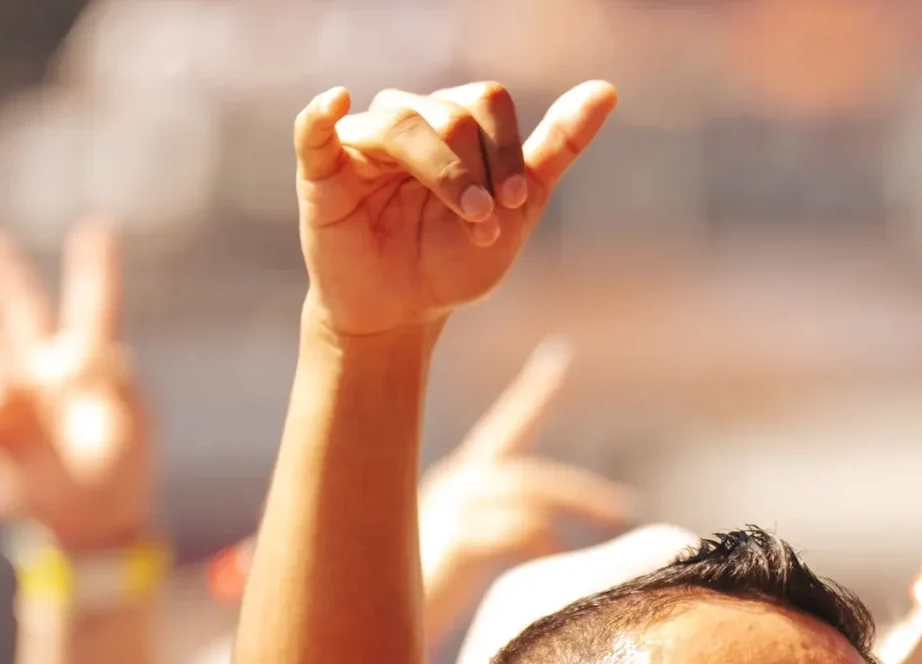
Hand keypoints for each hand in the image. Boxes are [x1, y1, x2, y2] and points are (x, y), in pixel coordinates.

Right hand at [0, 222, 152, 552]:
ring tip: (11, 399)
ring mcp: (13, 398)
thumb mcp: (135, 428)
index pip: (94, 306)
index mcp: (91, 366)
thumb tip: (101, 352)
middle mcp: (47, 372)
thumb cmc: (126, 475)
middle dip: (2, 278)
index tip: (101, 229)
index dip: (96, 268)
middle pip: (19, 311)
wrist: (93, 524)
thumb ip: (123, 385)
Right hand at [295, 80, 616, 338]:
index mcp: (452, 123)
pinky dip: (322, 114)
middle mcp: (408, 121)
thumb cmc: (452, 262)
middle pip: (450, 114)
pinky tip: (337, 103)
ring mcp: (362, 141)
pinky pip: (314, 129)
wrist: (402, 315)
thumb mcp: (515, 209)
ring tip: (466, 221)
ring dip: (442, 173)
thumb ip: (556, 148)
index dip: (507, 151)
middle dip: (476, 174)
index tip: (515, 203)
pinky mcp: (321, 170)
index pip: (485, 103)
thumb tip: (607, 90)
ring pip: (402, 123)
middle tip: (483, 225)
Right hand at [418, 337, 634, 618]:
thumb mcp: (458, 563)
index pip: (501, 431)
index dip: (531, 396)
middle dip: (583, 491)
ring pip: (528, 494)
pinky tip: (556, 568)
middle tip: (627, 510)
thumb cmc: (414, 606)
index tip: (558, 359)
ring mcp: (448, 509)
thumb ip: (493, 541)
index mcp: (454, 486)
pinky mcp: (451, 538)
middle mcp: (451, 486)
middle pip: (528, 472)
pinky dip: (543, 545)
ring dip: (575, 511)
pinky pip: (516, 530)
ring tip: (611, 537)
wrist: (363, 631)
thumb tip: (545, 541)